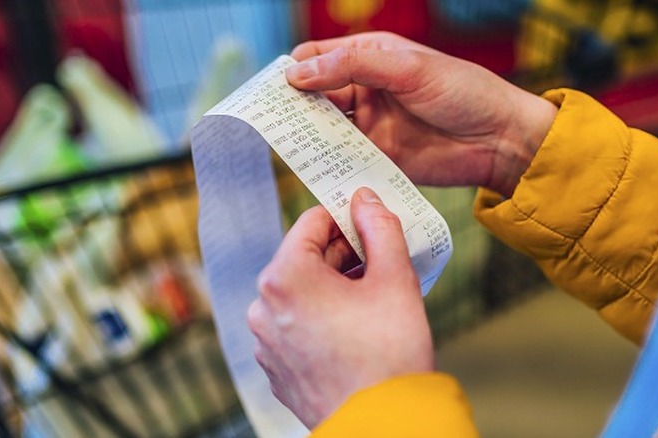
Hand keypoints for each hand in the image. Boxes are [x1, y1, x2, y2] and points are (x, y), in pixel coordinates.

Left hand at [248, 187, 433, 428]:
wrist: (383, 427)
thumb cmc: (389, 354)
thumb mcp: (394, 278)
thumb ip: (380, 228)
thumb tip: (366, 199)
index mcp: (285, 277)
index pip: (311, 222)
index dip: (345, 216)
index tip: (370, 222)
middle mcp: (264, 307)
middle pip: (304, 258)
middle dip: (343, 254)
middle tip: (380, 260)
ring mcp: (266, 342)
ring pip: (300, 293)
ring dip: (333, 287)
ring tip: (372, 298)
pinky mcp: (276, 369)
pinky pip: (296, 326)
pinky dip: (322, 318)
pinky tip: (355, 330)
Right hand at [287, 31, 556, 197]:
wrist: (500, 140)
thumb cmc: (462, 91)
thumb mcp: (407, 68)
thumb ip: (352, 66)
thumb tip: (297, 73)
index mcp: (371, 57)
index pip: (317, 58)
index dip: (293, 70)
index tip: (272, 88)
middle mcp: (364, 90)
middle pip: (314, 96)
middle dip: (292, 106)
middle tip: (270, 121)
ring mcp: (370, 126)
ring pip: (324, 129)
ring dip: (306, 135)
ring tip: (286, 144)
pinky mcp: (378, 157)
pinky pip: (343, 159)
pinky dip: (327, 163)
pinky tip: (314, 167)